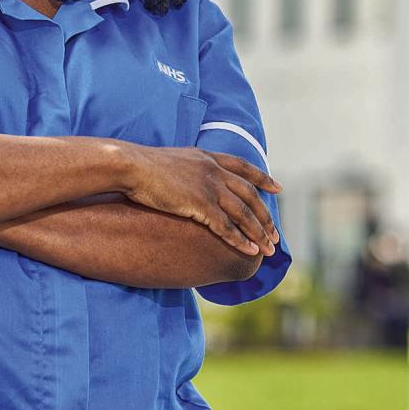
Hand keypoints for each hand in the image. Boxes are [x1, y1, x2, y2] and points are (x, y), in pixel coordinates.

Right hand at [119, 144, 280, 257]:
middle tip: (276, 235)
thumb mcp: (174, 160)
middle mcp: (214, 171)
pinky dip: (241, 240)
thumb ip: (189, 168)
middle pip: (250, 195)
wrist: (131, 166)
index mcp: (208, 158)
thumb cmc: (143, 166)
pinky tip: (251, 251)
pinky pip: (226, 226)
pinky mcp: (200, 204)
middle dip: (265, 217)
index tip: (277, 188)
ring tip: (270, 250)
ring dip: (259, 233)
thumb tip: (189, 178)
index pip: (244, 168)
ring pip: (243, 213)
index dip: (263, 178)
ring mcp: (209, 187)